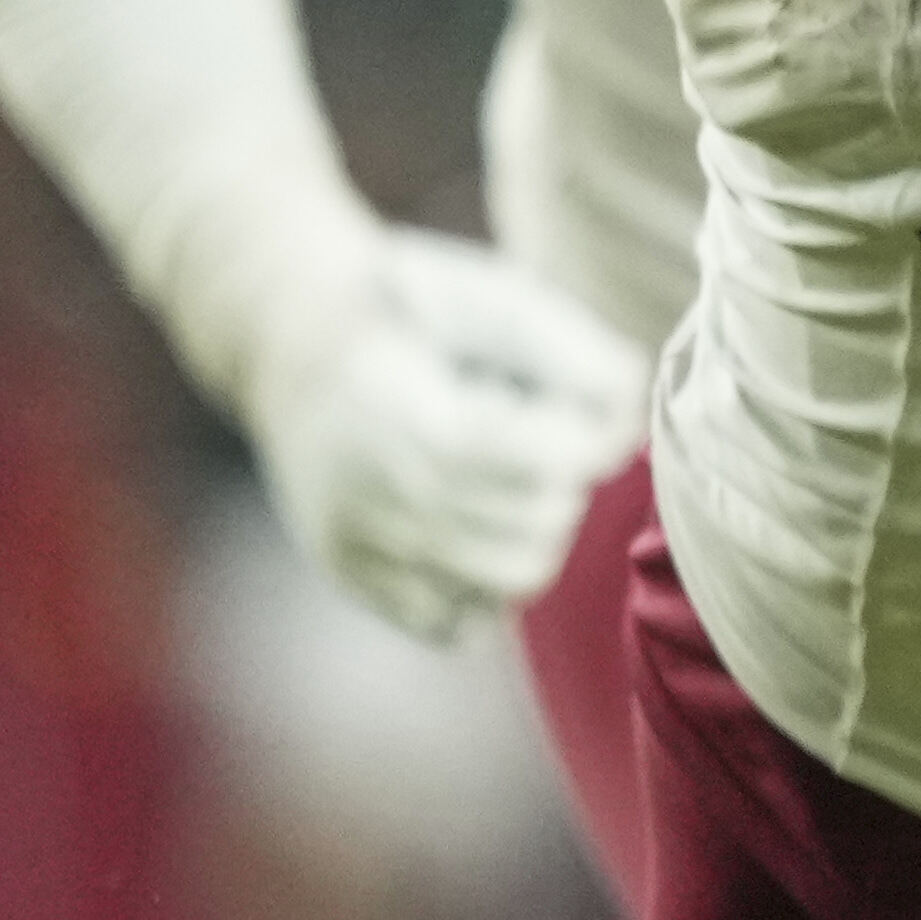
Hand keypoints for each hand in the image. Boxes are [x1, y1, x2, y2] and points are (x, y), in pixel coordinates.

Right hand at [244, 229, 653, 643]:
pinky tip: (471, 528)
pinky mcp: (352, 575)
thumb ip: (573, 350)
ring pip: (510, 582)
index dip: (586, 441)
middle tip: (535, 439)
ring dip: (537, 534)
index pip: (547, 461)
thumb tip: (630, 412)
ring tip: (510, 486)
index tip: (580, 413)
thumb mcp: (493, 297)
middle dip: (563, 482)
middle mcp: (386, 491)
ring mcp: (362, 543)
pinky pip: (452, 623)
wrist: (289, 339)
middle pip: (539, 523)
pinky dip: (481, 587)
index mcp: (420, 416)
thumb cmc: (413, 313)